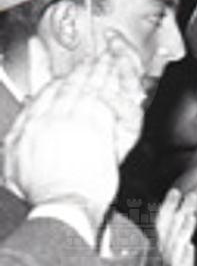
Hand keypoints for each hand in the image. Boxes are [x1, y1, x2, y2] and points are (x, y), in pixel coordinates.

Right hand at [3, 49, 146, 231]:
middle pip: (62, 88)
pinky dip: (106, 81)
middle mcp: (44, 120)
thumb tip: (17, 137)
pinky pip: (100, 95)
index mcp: (24, 130)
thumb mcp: (15, 170)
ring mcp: (68, 120)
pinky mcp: (92, 124)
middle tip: (89, 62)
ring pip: (83, 87)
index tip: (63, 78)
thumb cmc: (45, 196)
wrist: (62, 204)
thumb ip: (17, 147)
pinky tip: (113, 73)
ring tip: (104, 60)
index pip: (40, 98)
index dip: (54, 85)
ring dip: (95, 72)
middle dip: (78, 73)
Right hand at [152, 187, 196, 265]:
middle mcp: (168, 265)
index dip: (170, 210)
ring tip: (189, 215)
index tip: (177, 191)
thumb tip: (188, 229)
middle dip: (179, 214)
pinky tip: (189, 246)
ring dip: (183, 232)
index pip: (166, 229)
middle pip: (172, 235)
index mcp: (168, 257)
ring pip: (177, 251)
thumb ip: (185, 249)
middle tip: (187, 195)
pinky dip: (186, 259)